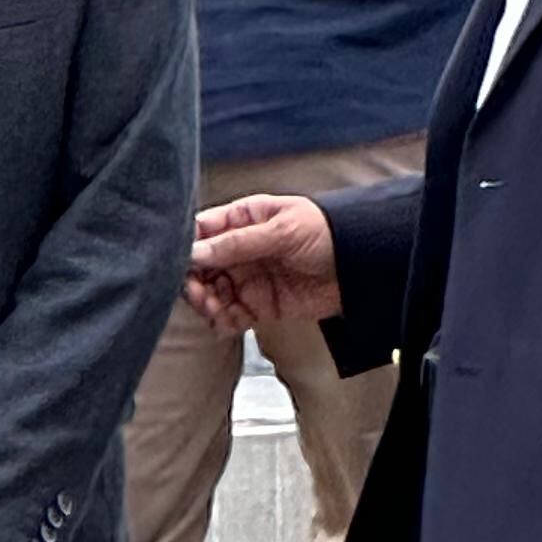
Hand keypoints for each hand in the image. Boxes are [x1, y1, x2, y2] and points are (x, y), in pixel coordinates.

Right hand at [183, 194, 338, 335]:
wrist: (359, 265)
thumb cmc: (326, 233)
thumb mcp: (281, 230)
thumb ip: (238, 243)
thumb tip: (196, 252)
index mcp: (243, 220)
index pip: (203, 231)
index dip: (188, 246)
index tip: (182, 260)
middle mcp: (241, 250)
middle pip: (201, 267)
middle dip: (194, 280)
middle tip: (197, 290)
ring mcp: (248, 279)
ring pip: (212, 294)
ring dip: (206, 303)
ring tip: (212, 307)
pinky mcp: (259, 306)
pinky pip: (231, 316)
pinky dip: (222, 322)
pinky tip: (224, 321)